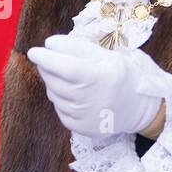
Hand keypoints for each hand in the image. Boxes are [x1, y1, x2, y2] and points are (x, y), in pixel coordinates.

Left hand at [26, 34, 166, 136]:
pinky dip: (60, 98)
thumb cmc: (121, 76)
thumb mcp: (107, 56)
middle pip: (55, 81)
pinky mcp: (79, 127)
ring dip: (52, 82)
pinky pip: (58, 108)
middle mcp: (89, 99)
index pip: (64, 67)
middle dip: (46, 67)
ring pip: (53, 94)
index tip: (34, 51)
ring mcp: (83, 116)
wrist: (137, 108)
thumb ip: (79, 48)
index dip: (46, 59)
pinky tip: (73, 93)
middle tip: (48, 59)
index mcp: (99, 77)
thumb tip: (49, 44)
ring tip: (66, 76)